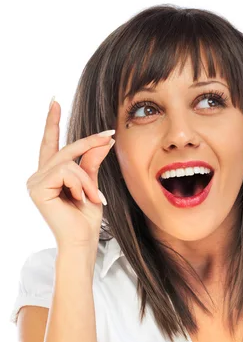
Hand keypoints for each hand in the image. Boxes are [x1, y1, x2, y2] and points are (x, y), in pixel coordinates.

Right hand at [26, 99, 115, 249]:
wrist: (83, 240)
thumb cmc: (86, 218)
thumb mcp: (91, 184)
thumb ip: (91, 162)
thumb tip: (103, 139)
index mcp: (49, 175)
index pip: (50, 144)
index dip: (51, 122)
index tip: (55, 101)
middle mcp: (38, 177)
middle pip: (65, 150)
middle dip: (88, 144)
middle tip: (109, 137)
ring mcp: (35, 182)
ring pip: (68, 162)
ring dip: (87, 180)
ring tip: (93, 198)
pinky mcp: (38, 188)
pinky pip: (66, 172)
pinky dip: (80, 184)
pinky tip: (81, 199)